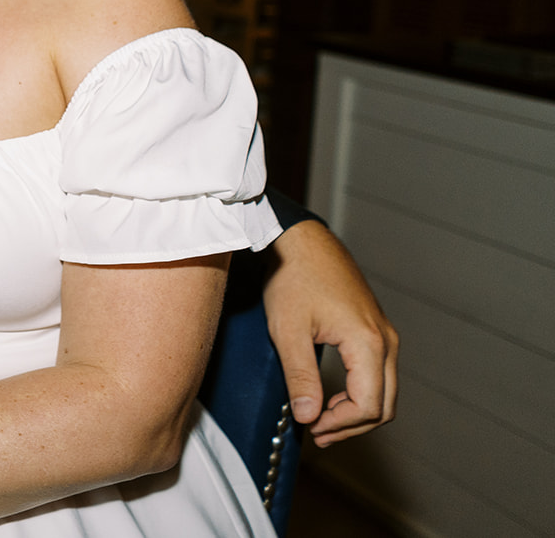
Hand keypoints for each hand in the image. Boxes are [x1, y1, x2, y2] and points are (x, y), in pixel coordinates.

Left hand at [262, 221, 398, 445]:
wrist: (300, 240)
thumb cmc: (294, 277)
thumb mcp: (289, 331)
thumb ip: (300, 377)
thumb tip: (307, 416)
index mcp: (369, 343)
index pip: (369, 406)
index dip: (341, 425)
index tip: (311, 427)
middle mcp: (385, 340)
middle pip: (384, 404)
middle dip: (352, 426)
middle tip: (318, 434)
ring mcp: (383, 333)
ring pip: (383, 390)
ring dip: (356, 411)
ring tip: (321, 420)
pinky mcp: (374, 328)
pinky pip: (377, 372)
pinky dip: (359, 392)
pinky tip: (330, 397)